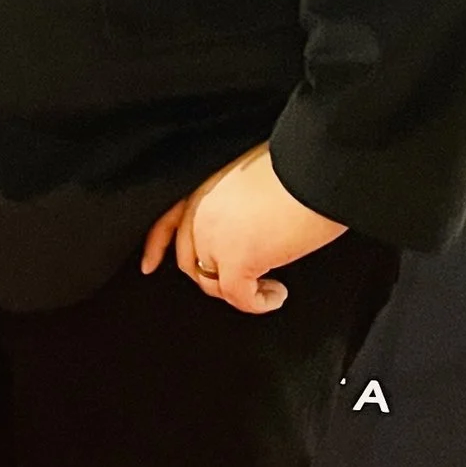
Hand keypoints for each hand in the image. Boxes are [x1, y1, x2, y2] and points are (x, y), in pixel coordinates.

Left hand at [140, 145, 345, 315]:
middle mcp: (201, 214)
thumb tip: (250, 220)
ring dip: (239, 292)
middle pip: (190, 260)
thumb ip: (236, 197)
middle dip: (211, 277)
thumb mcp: (253, 173)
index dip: (156, 247)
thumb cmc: (300, 164)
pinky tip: (277, 295)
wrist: (316, 167)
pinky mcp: (237, 260)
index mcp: (204, 188)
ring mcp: (214, 239)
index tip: (148, 266)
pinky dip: (258, 302)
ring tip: (267, 287)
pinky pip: (239, 297)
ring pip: (212, 283)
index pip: (168, 222)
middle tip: (242, 281)